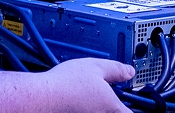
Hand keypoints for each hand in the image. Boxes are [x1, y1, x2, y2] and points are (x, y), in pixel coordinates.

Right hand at [0, 57, 133, 112]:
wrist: (41, 97)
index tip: (133, 99)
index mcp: (112, 108)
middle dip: (115, 104)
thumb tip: (129, 71)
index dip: (133, 106)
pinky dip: (85, 106)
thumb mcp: (96, 66)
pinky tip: (77, 98)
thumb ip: (117, 70)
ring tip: (88, 93)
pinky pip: (87, 112)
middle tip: (110, 94)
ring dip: (99, 105)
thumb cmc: (65, 85)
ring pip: (100, 112)